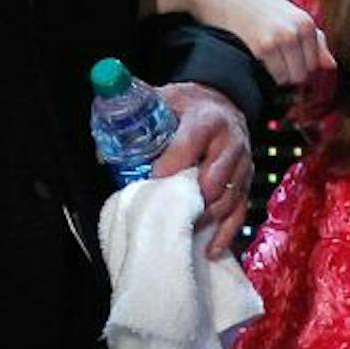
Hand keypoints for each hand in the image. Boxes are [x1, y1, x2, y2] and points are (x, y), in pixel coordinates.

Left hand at [148, 83, 253, 259]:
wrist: (224, 102)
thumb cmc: (188, 106)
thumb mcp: (164, 100)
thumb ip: (135, 119)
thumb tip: (103, 153)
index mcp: (206, 121)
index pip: (191, 143)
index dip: (172, 164)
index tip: (153, 180)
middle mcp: (230, 143)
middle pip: (214, 178)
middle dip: (190, 199)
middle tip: (165, 213)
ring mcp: (241, 166)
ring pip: (228, 200)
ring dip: (205, 219)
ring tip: (181, 232)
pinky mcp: (246, 184)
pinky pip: (240, 213)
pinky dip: (225, 233)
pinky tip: (209, 248)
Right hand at [238, 0, 333, 88]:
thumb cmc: (265, 10)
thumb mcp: (294, 19)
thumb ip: (316, 41)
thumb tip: (331, 65)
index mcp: (307, 24)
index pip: (317, 64)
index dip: (305, 68)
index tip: (294, 63)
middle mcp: (296, 31)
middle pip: (304, 74)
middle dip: (293, 73)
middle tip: (282, 63)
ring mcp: (280, 39)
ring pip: (290, 78)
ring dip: (281, 76)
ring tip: (273, 61)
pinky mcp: (263, 47)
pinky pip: (275, 75)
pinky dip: (270, 73)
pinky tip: (263, 59)